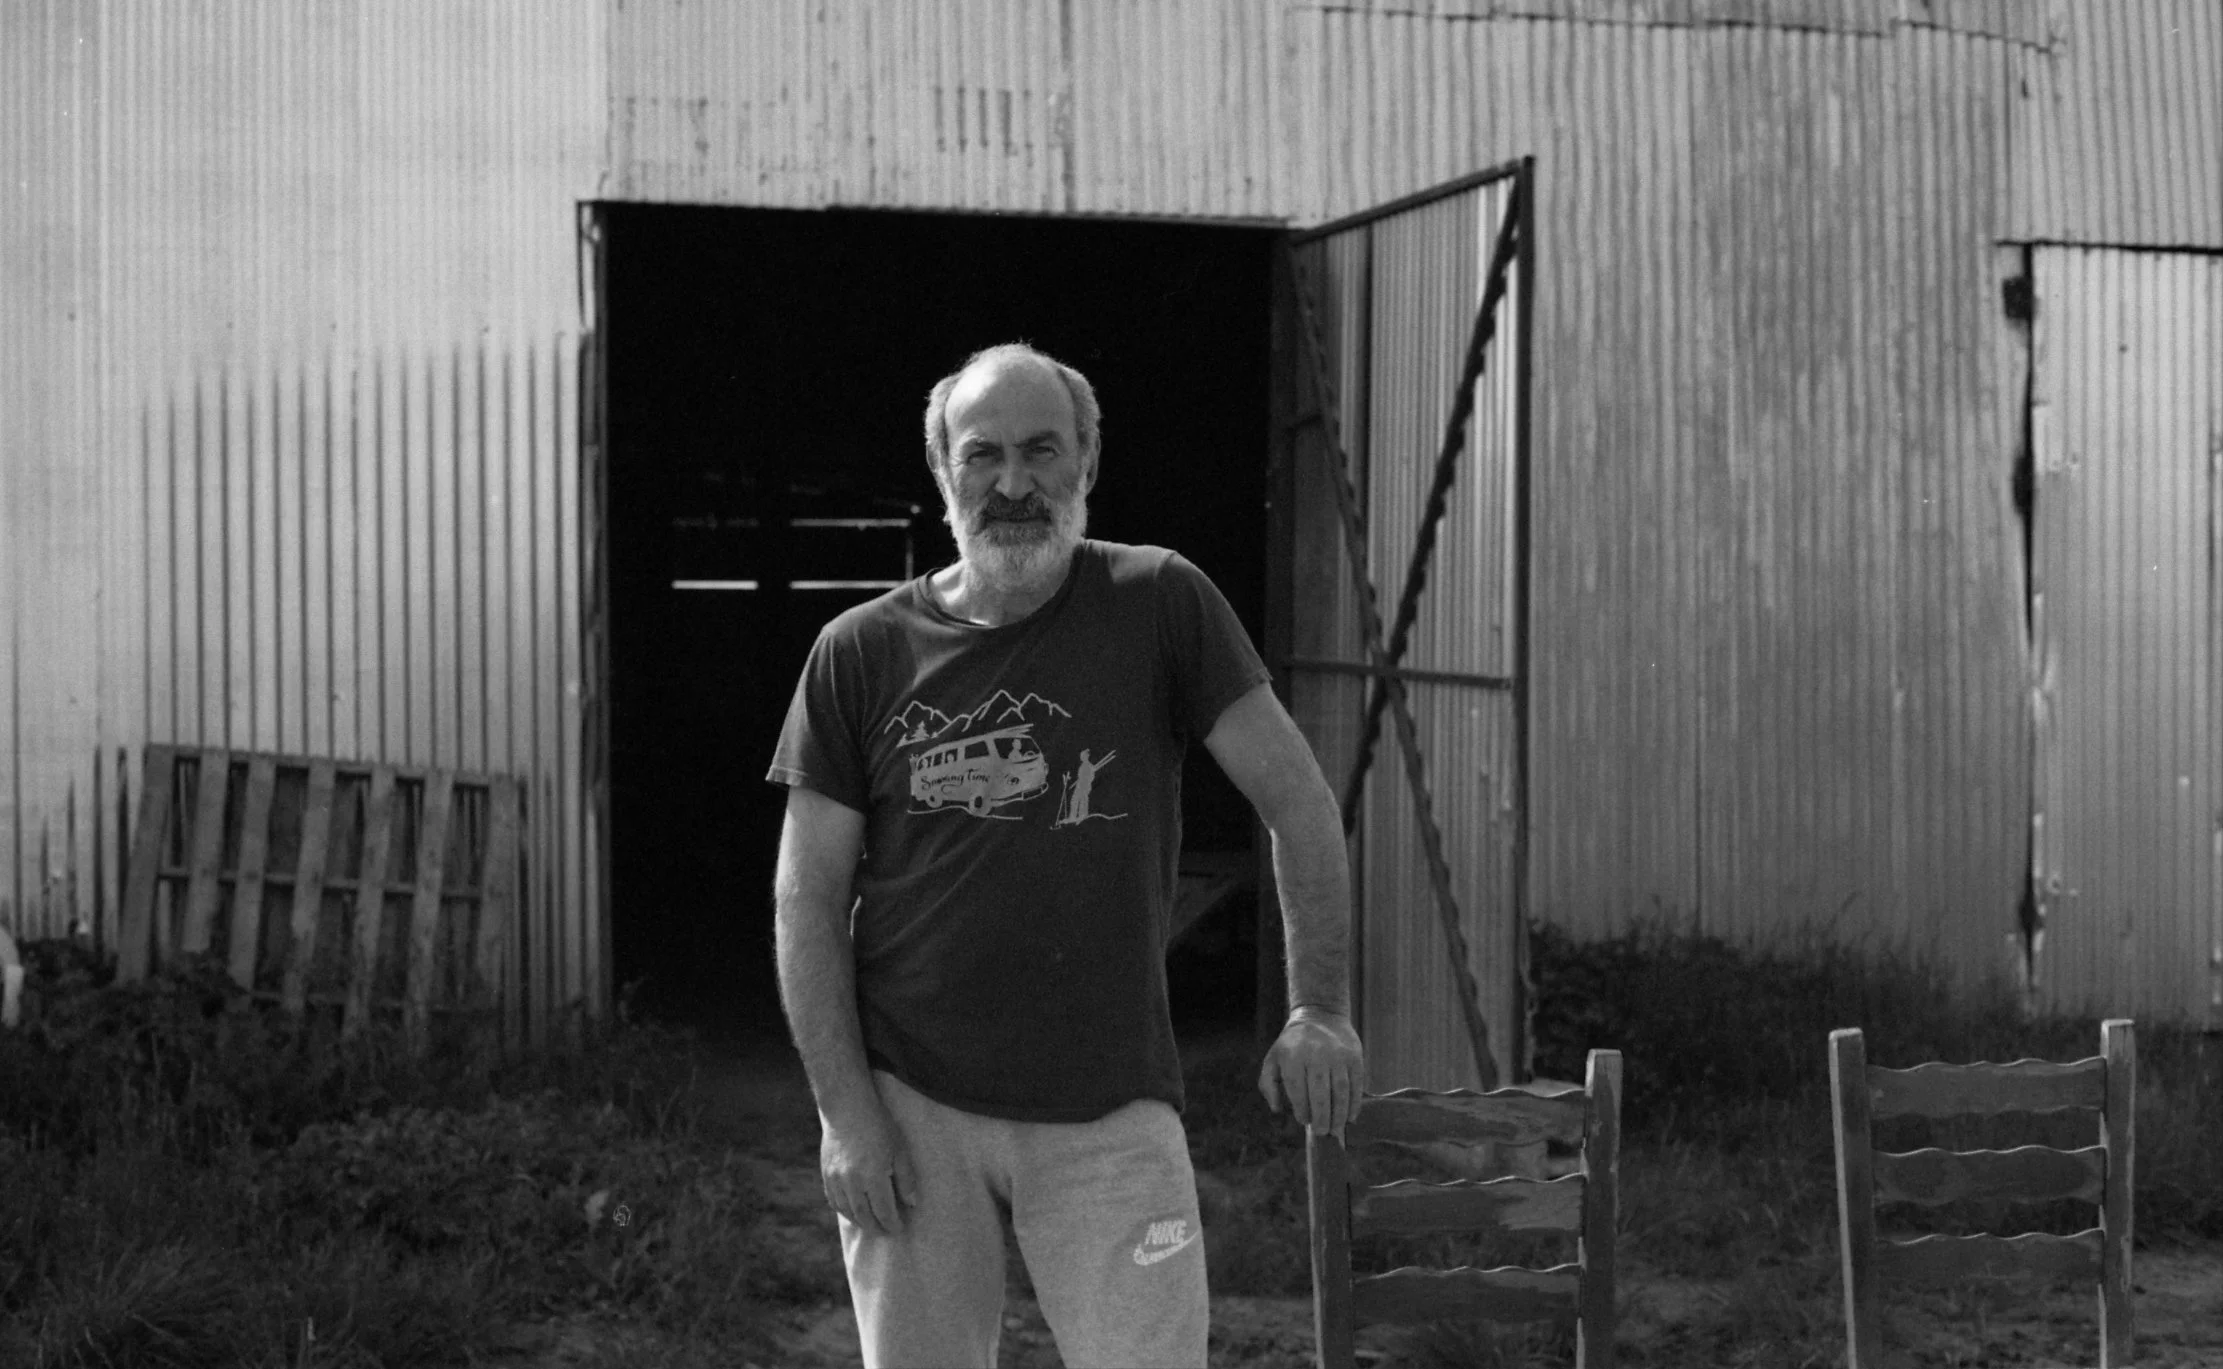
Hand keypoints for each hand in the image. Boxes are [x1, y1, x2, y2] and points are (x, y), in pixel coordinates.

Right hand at [819, 1092, 917, 1236]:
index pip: (884, 1211)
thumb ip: (906, 1179)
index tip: (899, 1229)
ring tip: (871, 1225)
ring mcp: (837, 1180)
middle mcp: (853, 1182)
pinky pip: (835, 1201)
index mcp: (874, 1176)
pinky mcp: (827, 1175)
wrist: (848, 1110)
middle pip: (865, 1217)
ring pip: (848, 1212)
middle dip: (877, 1228)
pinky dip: (845, 1212)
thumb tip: (911, 1204)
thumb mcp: (899, 1150)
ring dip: (861, 1222)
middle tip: (886, 1232)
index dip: (892, 1224)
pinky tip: (853, 1213)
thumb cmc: (879, 1127)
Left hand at [1258, 1005, 1364, 1139]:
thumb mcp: (1273, 1058)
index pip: (1298, 1089)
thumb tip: (1277, 1109)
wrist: (1321, 1015)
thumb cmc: (1293, 1044)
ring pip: (1341, 1091)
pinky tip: (1350, 1117)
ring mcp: (1338, 1054)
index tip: (1303, 1120)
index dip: (1301, 1109)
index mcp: (1293, 1055)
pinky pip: (1356, 1084)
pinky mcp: (1354, 1056)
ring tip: (1336, 1129)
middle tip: (1321, 1132)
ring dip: (1339, 1114)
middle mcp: (1316, 1054)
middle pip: (1321, 1093)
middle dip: (1322, 1117)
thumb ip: (1268, 1085)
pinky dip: (1354, 1103)